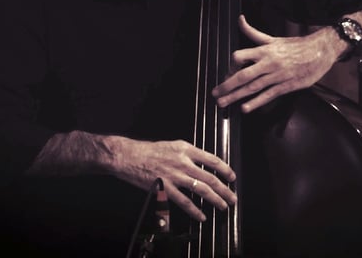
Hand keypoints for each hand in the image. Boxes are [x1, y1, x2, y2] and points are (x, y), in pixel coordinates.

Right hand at [110, 137, 236, 221]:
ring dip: (214, 199)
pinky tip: (202, 216)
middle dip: (224, 189)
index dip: (225, 169)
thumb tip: (205, 163)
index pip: (212, 160)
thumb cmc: (149, 151)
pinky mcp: (165, 188)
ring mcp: (174, 176)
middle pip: (210, 177)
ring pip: (201, 189)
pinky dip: (195, 210)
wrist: (129, 156)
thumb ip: (189, 154)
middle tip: (232, 197)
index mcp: (186, 149)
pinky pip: (184, 202)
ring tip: (223, 206)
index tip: (232, 177)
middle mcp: (182, 162)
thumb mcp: (173, 145)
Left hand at [211, 15, 340, 111]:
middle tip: (215, 94)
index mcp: (265, 50)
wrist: (320, 50)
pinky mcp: (287, 86)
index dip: (231, 66)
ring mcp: (277, 76)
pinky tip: (246, 108)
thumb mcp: (273, 38)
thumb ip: (253, 32)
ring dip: (237, 96)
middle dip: (227, 86)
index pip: (241, 57)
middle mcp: (269, 63)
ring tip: (224, 103)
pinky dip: (256, 102)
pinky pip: (268, 95)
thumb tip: (240, 19)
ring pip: (253, 87)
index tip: (227, 72)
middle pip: (243, 75)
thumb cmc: (296, 45)